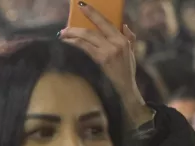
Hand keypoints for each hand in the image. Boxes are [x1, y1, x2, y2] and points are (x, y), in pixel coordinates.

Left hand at [59, 7, 154, 127]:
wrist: (125, 88)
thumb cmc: (126, 71)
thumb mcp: (131, 53)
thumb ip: (129, 38)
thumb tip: (123, 25)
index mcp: (123, 39)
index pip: (106, 22)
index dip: (93, 13)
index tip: (82, 6)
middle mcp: (116, 44)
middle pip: (93, 30)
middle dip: (76, 27)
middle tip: (64, 27)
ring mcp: (108, 52)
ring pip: (86, 39)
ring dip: (71, 36)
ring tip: (62, 35)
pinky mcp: (100, 61)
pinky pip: (84, 49)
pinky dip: (74, 44)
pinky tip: (67, 43)